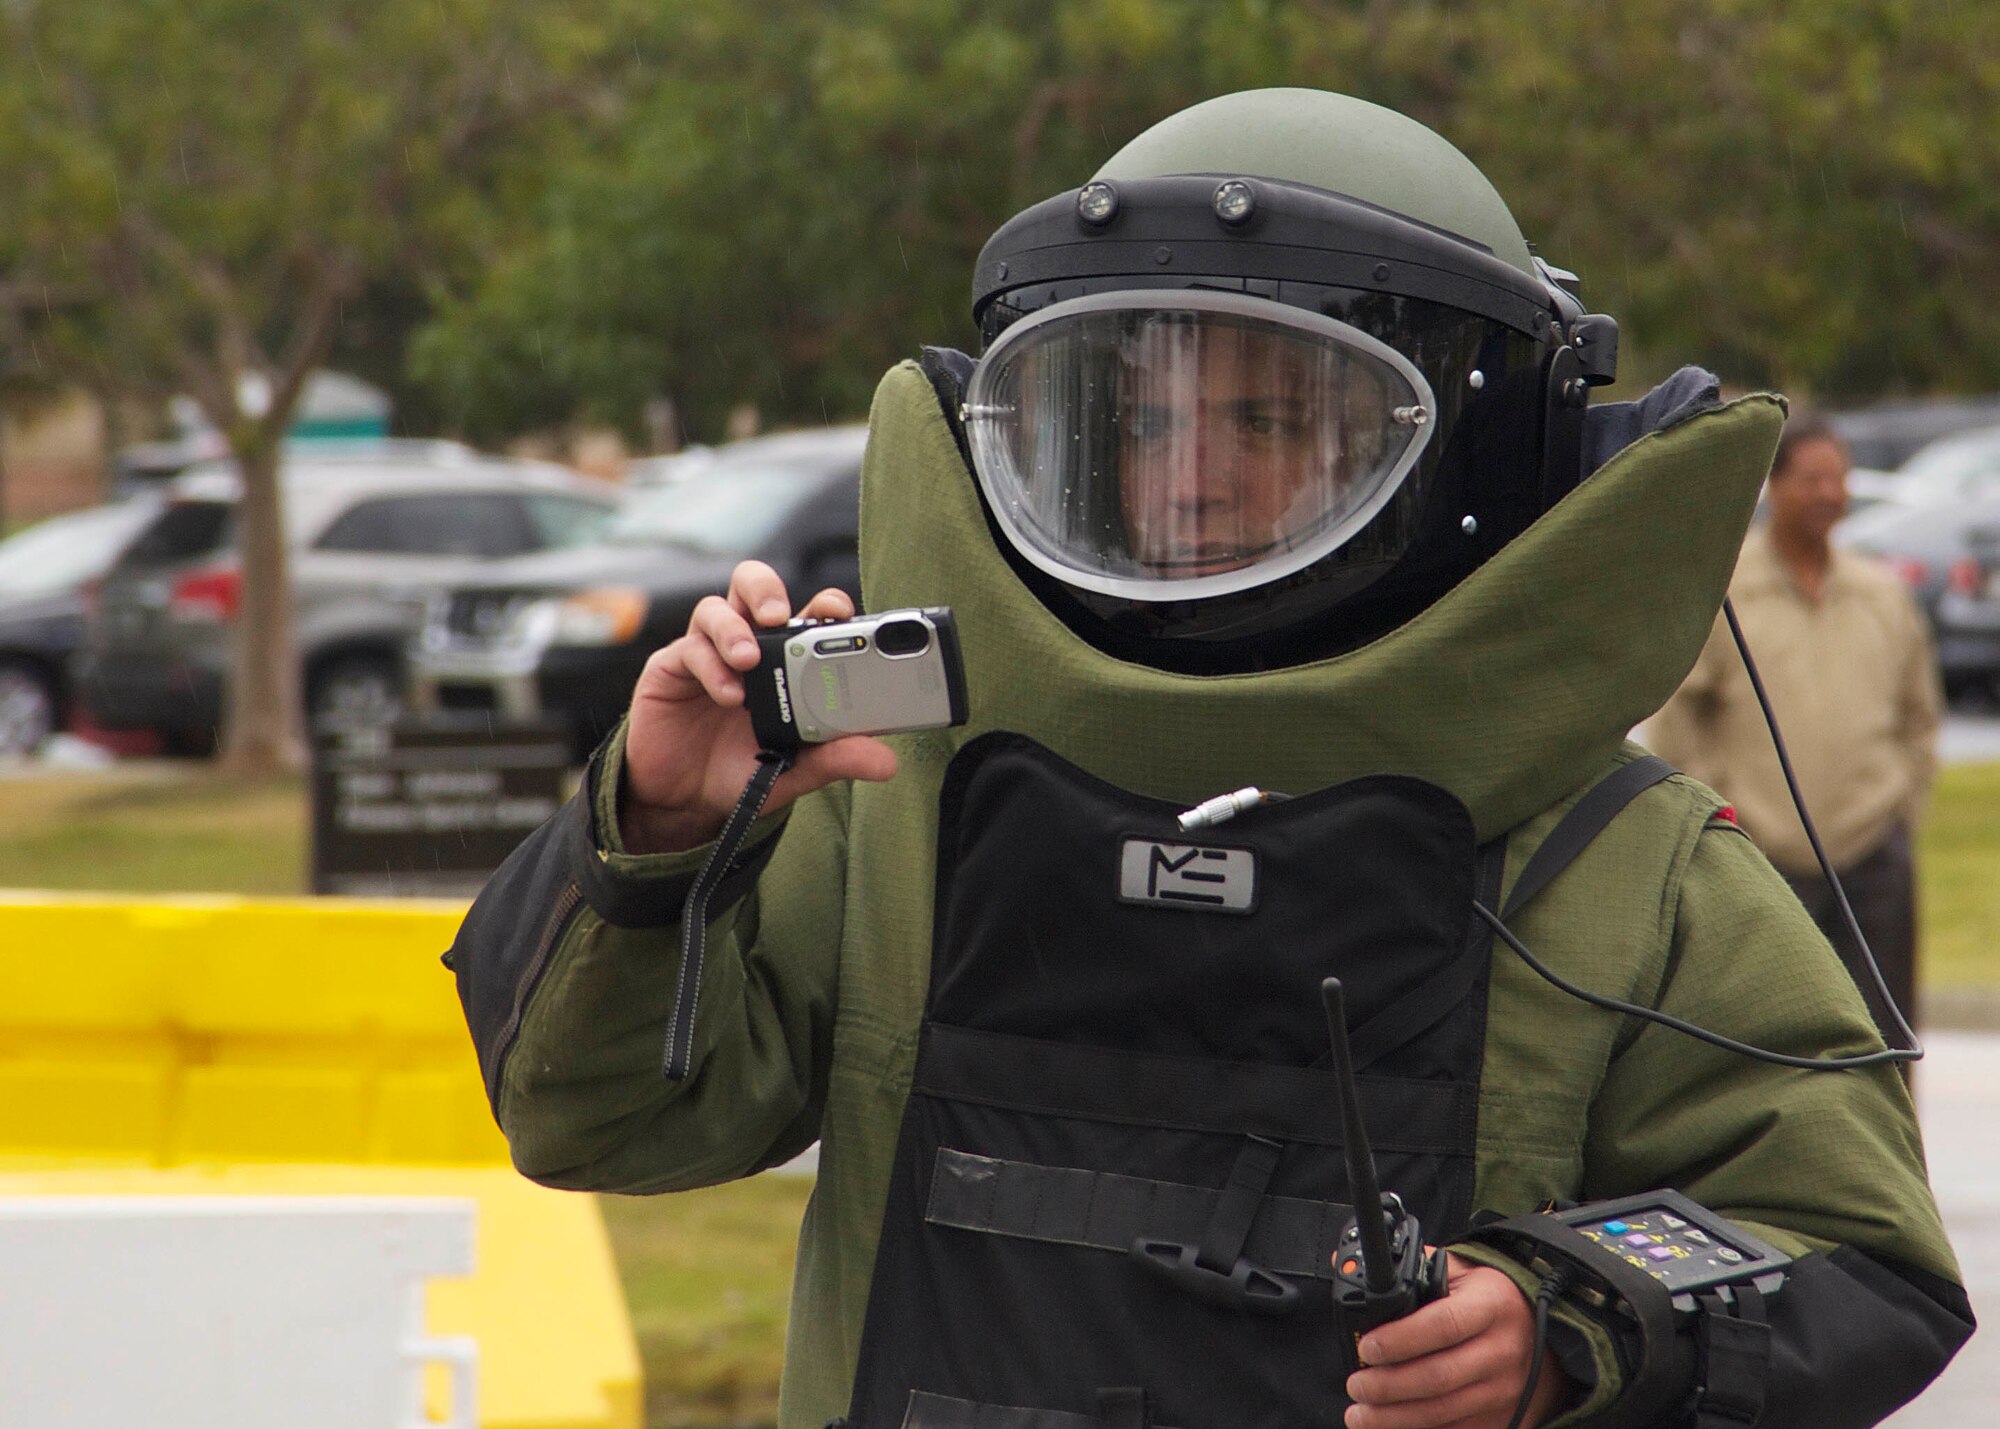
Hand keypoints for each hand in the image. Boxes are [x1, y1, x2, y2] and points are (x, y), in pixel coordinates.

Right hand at [618, 560, 898, 853]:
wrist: (686, 801)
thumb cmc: (743, 772)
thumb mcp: (796, 769)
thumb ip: (836, 759)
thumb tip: (886, 762)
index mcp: (784, 659)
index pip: (806, 614)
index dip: (825, 604)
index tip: (840, 612)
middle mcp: (747, 645)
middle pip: (754, 587)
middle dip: (767, 590)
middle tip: (779, 615)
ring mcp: (707, 653)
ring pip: (715, 608)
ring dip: (734, 628)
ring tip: (749, 660)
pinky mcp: (671, 668)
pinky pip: (689, 648)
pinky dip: (710, 667)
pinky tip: (727, 694)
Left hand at [1344, 1253, 1571, 1428]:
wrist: (1545, 1333)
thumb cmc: (1489, 1299)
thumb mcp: (1461, 1271)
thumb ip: (1413, 1268)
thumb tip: (1350, 1267)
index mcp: (1490, 1306)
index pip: (1443, 1324)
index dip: (1400, 1339)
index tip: (1366, 1348)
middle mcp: (1502, 1350)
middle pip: (1439, 1376)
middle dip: (1388, 1386)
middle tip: (1356, 1386)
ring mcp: (1505, 1389)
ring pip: (1444, 1411)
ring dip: (1395, 1418)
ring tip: (1360, 1414)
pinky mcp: (1503, 1418)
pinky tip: (1390, 1427)